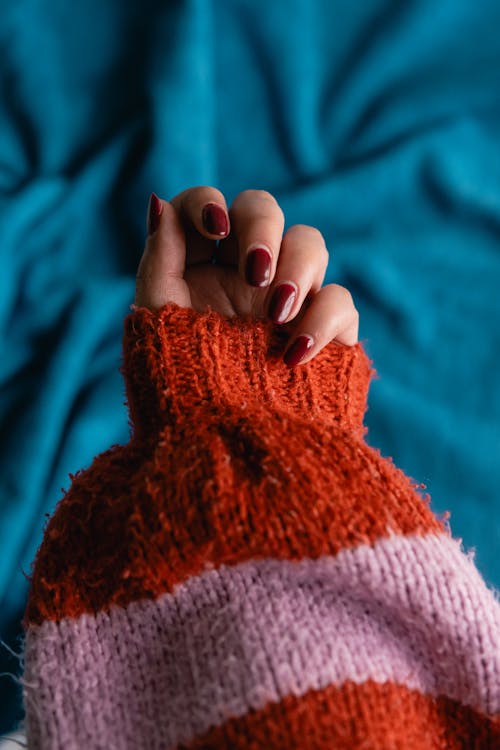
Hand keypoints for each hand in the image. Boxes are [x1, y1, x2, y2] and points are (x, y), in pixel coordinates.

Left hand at [135, 187, 358, 365]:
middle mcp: (245, 276)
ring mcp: (288, 300)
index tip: (214, 227)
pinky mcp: (325, 329)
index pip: (209, 207)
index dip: (208, 202)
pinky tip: (294, 354)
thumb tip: (160, 202)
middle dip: (263, 228)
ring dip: (298, 268)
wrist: (225, 448)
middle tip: (254, 275)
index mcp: (201, 268)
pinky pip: (341, 301)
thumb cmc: (182, 385)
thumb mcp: (158, 319)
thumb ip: (159, 258)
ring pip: (310, 242)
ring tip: (275, 316)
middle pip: (264, 210)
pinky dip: (323, 319)